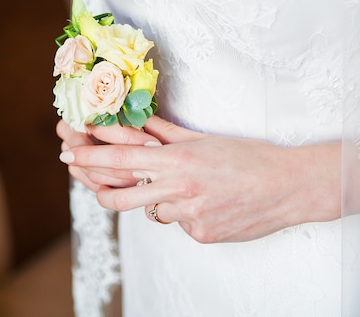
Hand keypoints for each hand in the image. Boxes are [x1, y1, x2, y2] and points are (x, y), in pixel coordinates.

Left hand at [58, 116, 340, 242]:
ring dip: (154, 200)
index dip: (90, 157)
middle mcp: (179, 189)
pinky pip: (177, 224)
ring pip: (150, 211)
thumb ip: (165, 134)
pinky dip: (182, 213)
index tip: (70, 154)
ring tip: (177, 187)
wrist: (289, 187)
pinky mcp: (201, 235)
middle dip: (98, 189)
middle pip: (120, 196)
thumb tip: (135, 124)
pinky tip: (206, 203)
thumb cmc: (249, 158)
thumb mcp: (204, 139)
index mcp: (179, 160)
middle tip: (90, 183)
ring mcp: (189, 216)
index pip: (122, 158)